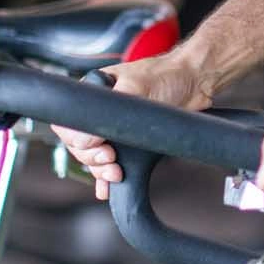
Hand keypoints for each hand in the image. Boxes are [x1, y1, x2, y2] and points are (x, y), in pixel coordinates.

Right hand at [52, 48, 220, 199]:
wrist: (195, 83)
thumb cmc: (166, 75)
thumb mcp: (137, 85)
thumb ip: (111, 106)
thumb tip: (90, 133)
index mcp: (93, 95)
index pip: (69, 126)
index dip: (80, 142)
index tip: (101, 147)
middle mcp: (99, 113)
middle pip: (79, 147)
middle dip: (93, 159)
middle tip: (112, 161)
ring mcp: (113, 129)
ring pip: (93, 159)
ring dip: (101, 171)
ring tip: (116, 174)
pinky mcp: (129, 143)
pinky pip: (109, 164)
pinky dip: (106, 178)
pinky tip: (107, 188)